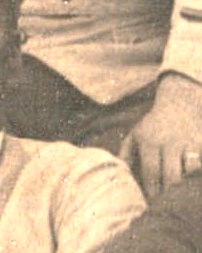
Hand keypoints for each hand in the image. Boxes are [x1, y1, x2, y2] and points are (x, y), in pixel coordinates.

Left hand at [120, 73, 201, 196]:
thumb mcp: (135, 135)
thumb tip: (119, 177)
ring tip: (181, 200)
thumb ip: (126, 156)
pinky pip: (200, 166)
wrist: (178, 104)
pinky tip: (193, 187)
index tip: (152, 206)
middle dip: (170, 195)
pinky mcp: (201, 145)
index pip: (151, 172)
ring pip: (189, 172)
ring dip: (186, 188)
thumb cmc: (152, 127)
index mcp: (149, 140)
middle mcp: (168, 141)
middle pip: (171, 176)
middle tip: (167, 208)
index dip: (152, 191)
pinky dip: (197, 177)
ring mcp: (187, 143)